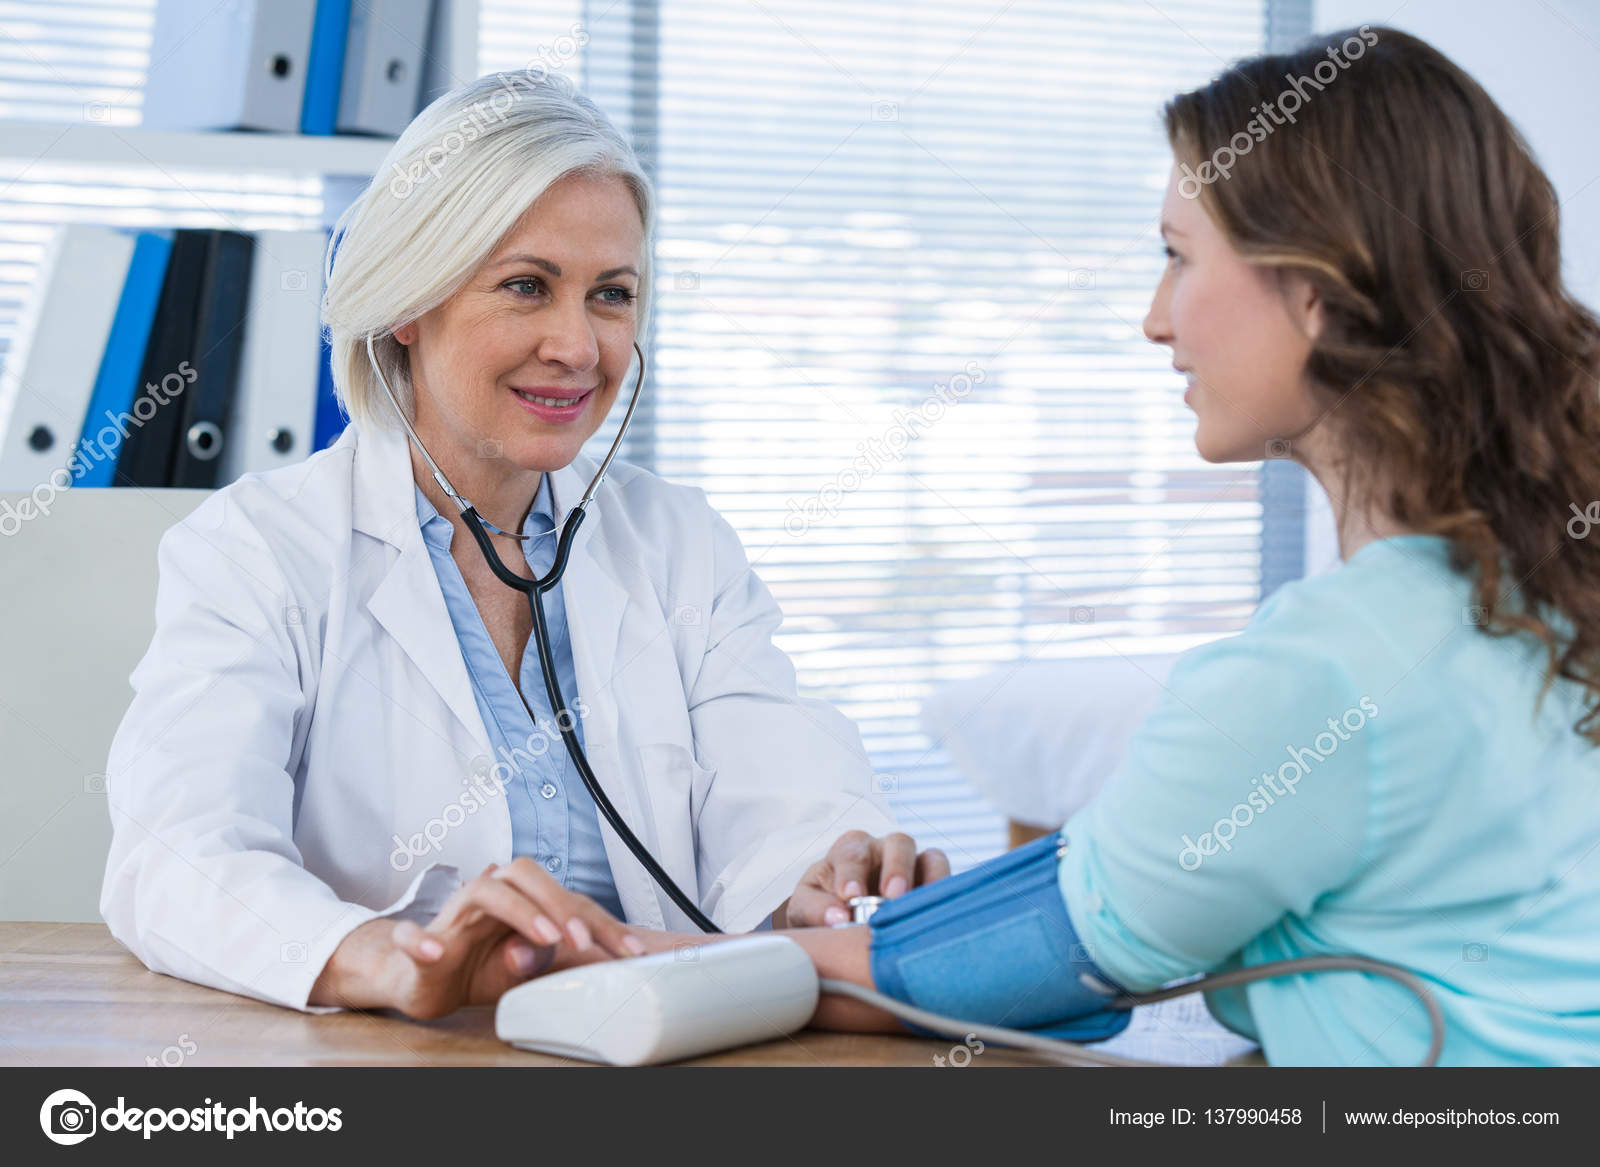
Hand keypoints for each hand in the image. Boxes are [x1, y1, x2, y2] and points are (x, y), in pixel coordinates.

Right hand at [311, 858, 645, 1019]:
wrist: (423, 980)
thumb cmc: (481, 967)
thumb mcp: (524, 969)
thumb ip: (544, 959)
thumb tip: (554, 949)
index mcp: (524, 901)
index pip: (567, 901)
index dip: (601, 924)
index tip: (631, 952)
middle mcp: (491, 898)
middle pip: (527, 875)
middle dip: (561, 904)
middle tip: (585, 941)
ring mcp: (454, 918)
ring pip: (484, 891)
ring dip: (519, 911)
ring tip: (546, 939)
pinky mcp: (419, 945)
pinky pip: (412, 937)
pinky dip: (419, 941)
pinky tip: (432, 951)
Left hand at [781, 830, 949, 927]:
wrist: (840, 921)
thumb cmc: (823, 908)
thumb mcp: (806, 908)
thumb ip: (816, 910)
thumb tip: (839, 918)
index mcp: (849, 851)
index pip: (852, 853)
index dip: (852, 873)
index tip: (849, 897)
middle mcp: (884, 851)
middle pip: (898, 844)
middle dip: (896, 868)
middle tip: (891, 896)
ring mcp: (914, 866)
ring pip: (931, 858)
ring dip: (930, 879)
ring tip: (921, 906)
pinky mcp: (933, 885)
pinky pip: (948, 880)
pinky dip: (946, 892)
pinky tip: (939, 915)